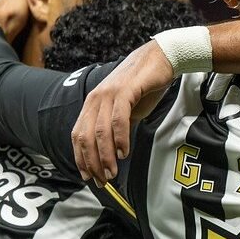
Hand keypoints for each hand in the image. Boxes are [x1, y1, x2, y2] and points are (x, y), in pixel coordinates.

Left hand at [71, 39, 174, 181]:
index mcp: (92, 104)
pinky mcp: (125, 91)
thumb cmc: (145, 85)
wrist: (161, 58)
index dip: (81, 158)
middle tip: (103, 180)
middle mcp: (95, 99)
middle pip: (86, 137)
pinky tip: (125, 152)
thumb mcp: (127, 110)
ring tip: (113, 171)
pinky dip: (120, 138)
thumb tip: (113, 152)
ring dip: (106, 155)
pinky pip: (118, 119)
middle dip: (93, 162)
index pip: (78, 135)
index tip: (89, 177)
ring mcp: (109, 94)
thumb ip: (117, 127)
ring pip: (100, 131)